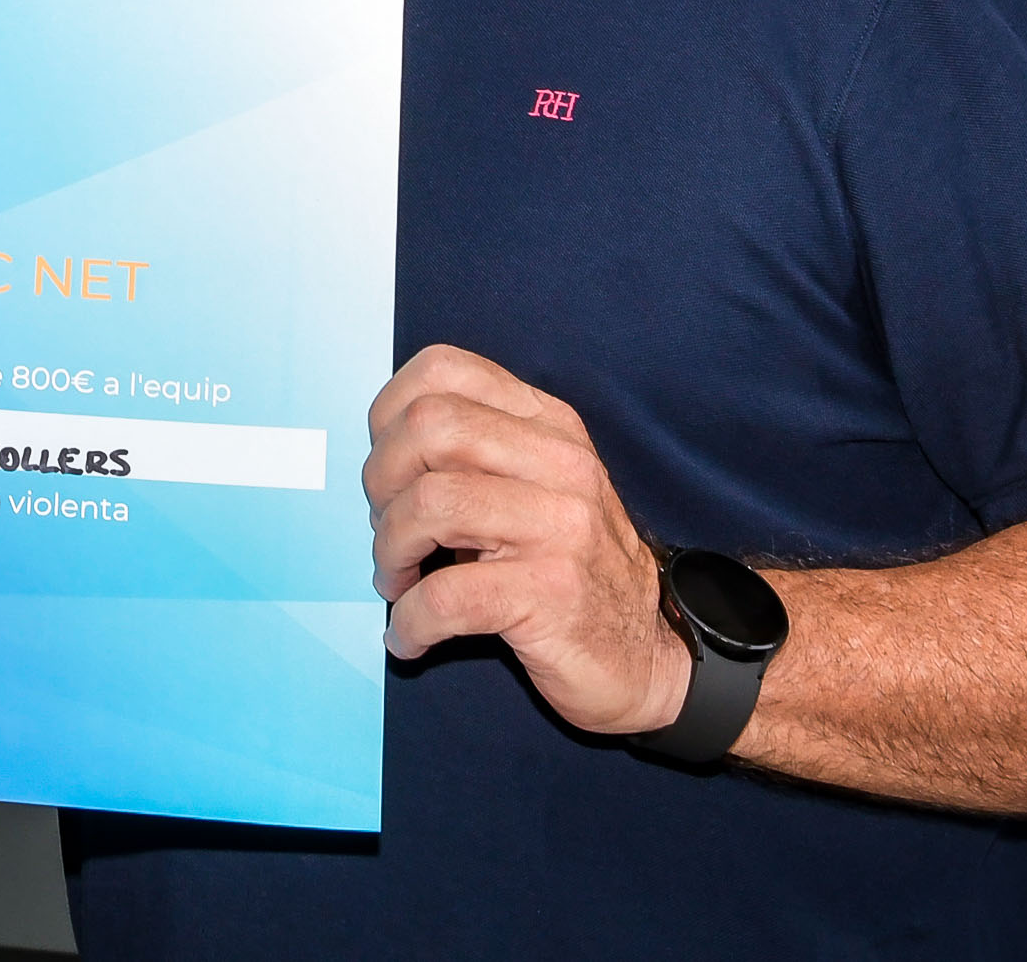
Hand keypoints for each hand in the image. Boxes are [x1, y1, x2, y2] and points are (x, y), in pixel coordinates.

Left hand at [363, 343, 686, 737]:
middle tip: (387, 531)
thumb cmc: (569, 572)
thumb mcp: (534, 491)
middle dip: (381, 481)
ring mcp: (561, 526)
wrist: (645, 657)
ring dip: (390, 551)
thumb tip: (382, 462)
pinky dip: (410, 621)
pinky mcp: (552, 593)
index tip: (386, 468)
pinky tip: (408, 637)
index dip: (389, 413)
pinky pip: (447, 596)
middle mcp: (560, 463)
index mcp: (549, 425)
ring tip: (397, 583)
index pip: (445, 369)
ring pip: (430, 503)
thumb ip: (475, 458)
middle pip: (429, 427)